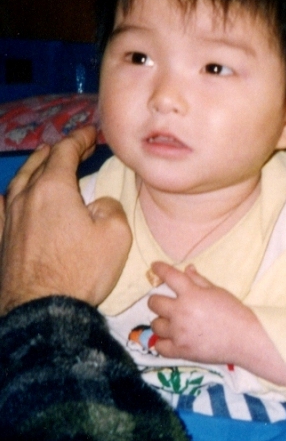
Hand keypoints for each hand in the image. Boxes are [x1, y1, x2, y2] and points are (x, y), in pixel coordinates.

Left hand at [0, 127, 131, 313]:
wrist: (43, 312)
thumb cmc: (82, 269)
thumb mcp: (116, 233)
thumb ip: (109, 207)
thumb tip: (96, 204)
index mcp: (53, 190)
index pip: (64, 152)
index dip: (79, 139)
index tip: (91, 133)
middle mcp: (26, 198)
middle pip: (39, 163)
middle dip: (58, 150)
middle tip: (75, 146)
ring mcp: (9, 219)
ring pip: (19, 182)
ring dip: (35, 167)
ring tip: (45, 161)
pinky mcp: (2, 240)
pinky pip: (1, 208)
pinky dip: (10, 195)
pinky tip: (8, 195)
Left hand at [149, 262, 285, 393]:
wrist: (244, 338)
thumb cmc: (233, 311)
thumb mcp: (217, 291)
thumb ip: (199, 280)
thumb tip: (187, 269)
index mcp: (191, 294)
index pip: (169, 276)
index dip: (160, 269)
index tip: (154, 266)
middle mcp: (181, 312)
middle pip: (154, 303)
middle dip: (157, 300)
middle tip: (165, 302)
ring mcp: (178, 333)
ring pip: (155, 325)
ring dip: (161, 321)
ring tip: (171, 322)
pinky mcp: (180, 351)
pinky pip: (158, 346)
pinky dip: (162, 342)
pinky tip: (170, 338)